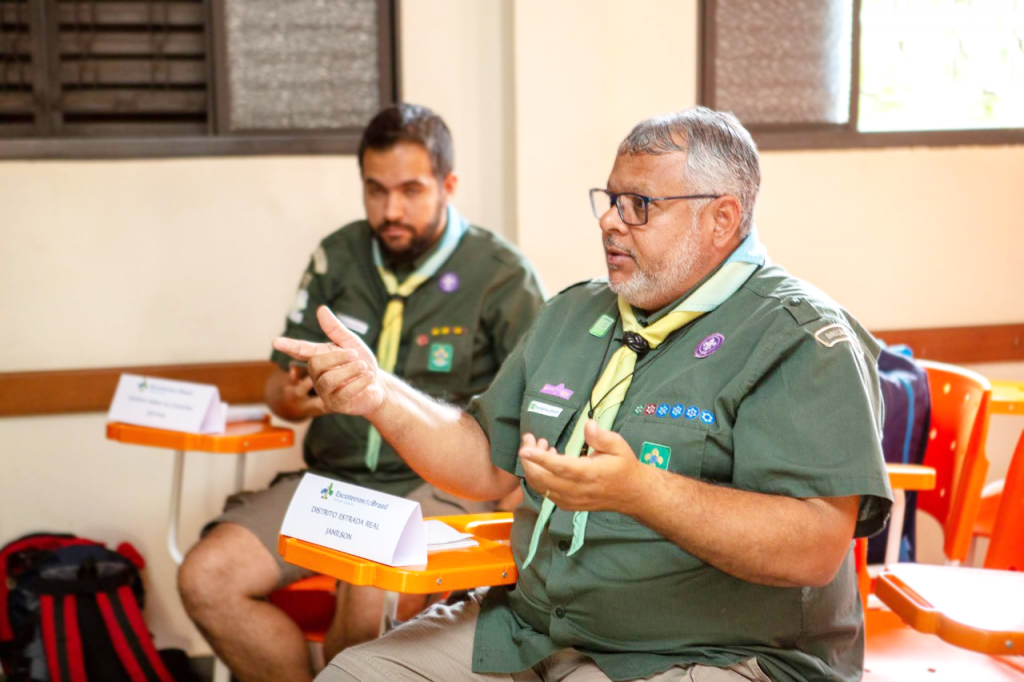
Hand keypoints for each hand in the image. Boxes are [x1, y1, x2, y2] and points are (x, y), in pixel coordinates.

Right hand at [273, 306, 385, 415]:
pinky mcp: (336, 405)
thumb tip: (321, 309)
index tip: (275, 342)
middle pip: (315, 364)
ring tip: (364, 367)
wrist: (379, 386)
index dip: (289, 346)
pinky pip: (343, 392)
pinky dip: (359, 382)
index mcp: (319, 357)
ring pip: (328, 379)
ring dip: (350, 370)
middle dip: (338, 357)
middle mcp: (317, 375)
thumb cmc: (362, 363)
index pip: (300, 350)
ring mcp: (324, 392)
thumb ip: (336, 329)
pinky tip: (369, 377)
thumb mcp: (352, 343)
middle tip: (356, 355)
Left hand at [518, 419, 648, 513]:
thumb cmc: (623, 467)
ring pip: (540, 487)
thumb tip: (588, 424)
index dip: (540, 458)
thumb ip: (601, 436)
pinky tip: (546, 461)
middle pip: (542, 479)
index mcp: (588, 474)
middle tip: (530, 439)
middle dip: (529, 459)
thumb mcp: (618, 446)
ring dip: (532, 467)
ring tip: (539, 446)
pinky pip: (545, 492)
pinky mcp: (567, 504)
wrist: (631, 494)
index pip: (559, 467)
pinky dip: (539, 476)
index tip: (525, 449)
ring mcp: (570, 500)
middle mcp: (576, 490)